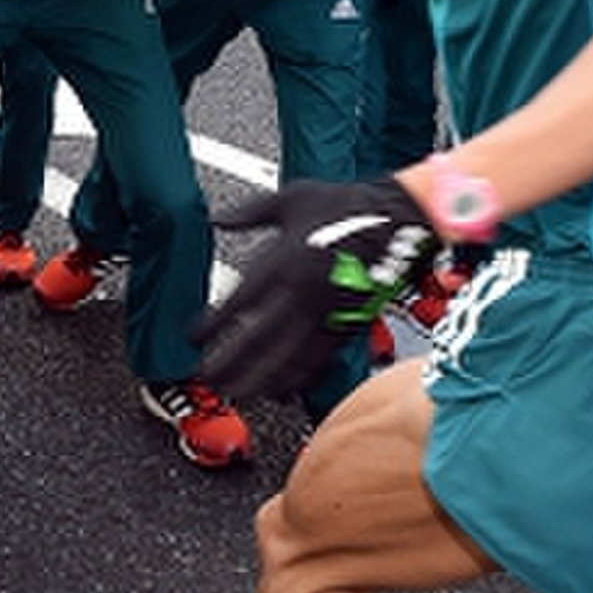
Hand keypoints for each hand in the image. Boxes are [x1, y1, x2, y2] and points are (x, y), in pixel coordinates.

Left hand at [197, 178, 436, 401]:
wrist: (399, 218)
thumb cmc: (344, 204)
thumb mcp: (292, 197)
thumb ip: (251, 212)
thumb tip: (218, 219)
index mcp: (285, 262)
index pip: (240, 302)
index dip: (214, 323)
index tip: (193, 336)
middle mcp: (303, 294)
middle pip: (259, 339)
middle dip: (231, 362)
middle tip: (206, 378)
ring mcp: (327, 314)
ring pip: (288, 357)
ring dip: (259, 379)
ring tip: (235, 394)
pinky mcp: (348, 325)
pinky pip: (319, 360)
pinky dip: (298, 379)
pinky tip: (281, 391)